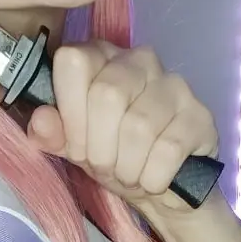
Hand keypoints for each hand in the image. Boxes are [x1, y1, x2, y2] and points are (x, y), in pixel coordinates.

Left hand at [27, 41, 219, 221]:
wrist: (161, 185)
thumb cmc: (110, 153)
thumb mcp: (72, 145)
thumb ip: (50, 132)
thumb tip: (40, 119)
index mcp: (99, 56)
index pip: (73, 61)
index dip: (69, 111)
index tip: (75, 142)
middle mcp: (139, 59)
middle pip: (106, 95)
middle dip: (98, 145)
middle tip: (103, 164)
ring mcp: (174, 84)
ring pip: (138, 126)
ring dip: (125, 166)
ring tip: (127, 174)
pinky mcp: (200, 115)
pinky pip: (168, 149)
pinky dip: (152, 176)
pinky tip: (151, 180)